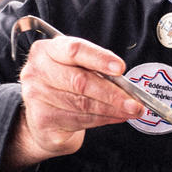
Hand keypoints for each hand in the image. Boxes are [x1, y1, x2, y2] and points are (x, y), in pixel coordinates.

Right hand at [3, 36, 144, 169]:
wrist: (40, 116)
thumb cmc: (63, 86)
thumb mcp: (74, 68)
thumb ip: (95, 69)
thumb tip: (125, 83)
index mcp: (46, 51)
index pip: (74, 50)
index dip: (100, 59)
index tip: (121, 68)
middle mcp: (36, 72)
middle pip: (81, 81)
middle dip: (113, 93)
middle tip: (135, 102)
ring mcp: (36, 98)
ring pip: (83, 104)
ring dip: (113, 109)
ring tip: (131, 110)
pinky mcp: (42, 121)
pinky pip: (80, 120)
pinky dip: (104, 119)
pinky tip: (117, 117)